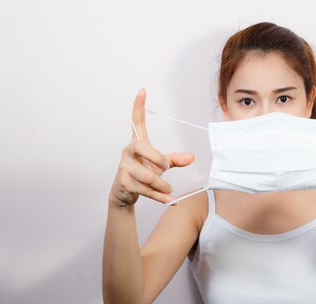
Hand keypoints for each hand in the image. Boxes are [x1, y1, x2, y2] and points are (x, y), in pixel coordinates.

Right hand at [110, 89, 194, 206]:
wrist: (124, 194)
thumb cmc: (142, 174)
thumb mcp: (159, 166)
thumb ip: (174, 159)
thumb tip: (191, 157)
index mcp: (137, 143)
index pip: (136, 122)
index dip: (139, 106)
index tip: (143, 91)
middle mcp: (128, 151)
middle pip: (143, 148)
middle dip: (158, 159)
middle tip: (165, 167)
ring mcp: (124, 167)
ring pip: (147, 175)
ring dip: (162, 185)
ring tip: (169, 191)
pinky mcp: (123, 182)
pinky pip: (145, 189)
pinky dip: (159, 196)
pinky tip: (169, 201)